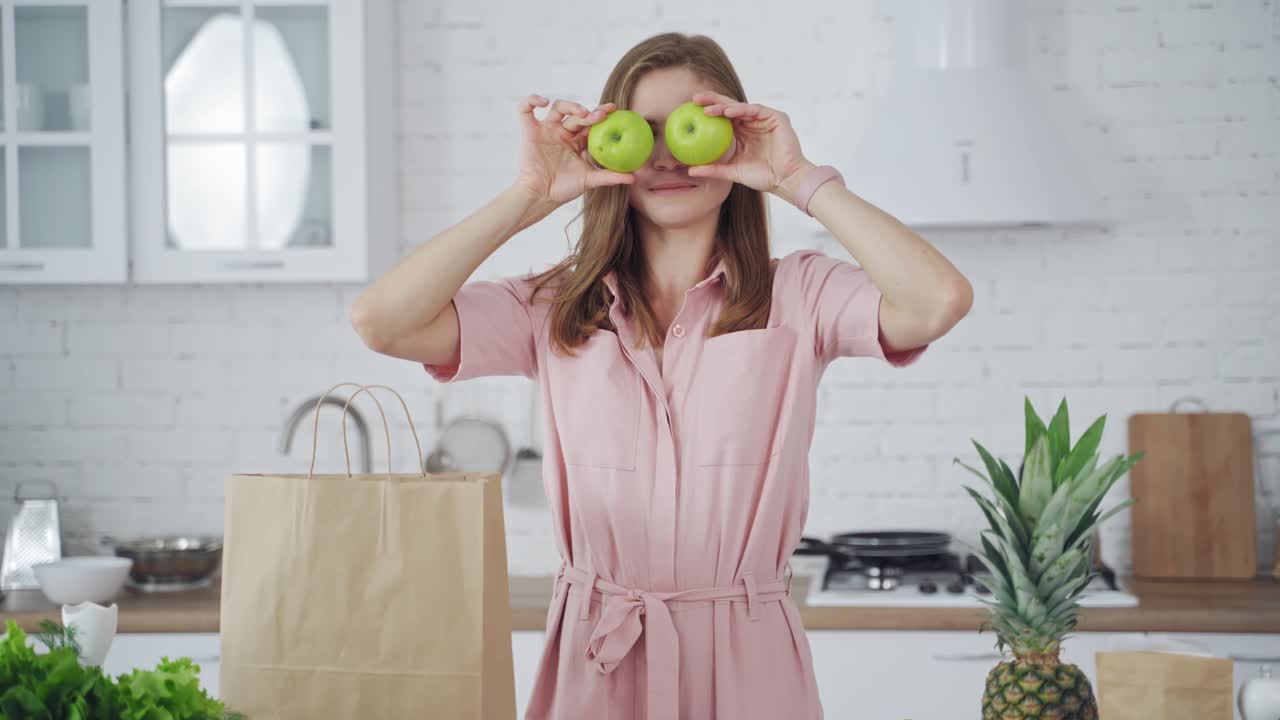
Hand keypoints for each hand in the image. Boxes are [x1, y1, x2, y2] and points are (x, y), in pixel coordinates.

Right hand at [512, 95, 635, 206]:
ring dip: (571, 106)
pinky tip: (543, 102)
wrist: (540, 196)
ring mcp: (547, 130)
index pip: (591, 123)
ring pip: (558, 107)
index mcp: (577, 142)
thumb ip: (610, 176)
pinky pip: (526, 109)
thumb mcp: (590, 181)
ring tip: (582, 114)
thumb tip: (634, 178)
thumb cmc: (563, 189)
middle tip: (602, 115)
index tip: (614, 110)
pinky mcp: (529, 131)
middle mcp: (563, 133)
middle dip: (591, 113)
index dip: (602, 115)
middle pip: (577, 114)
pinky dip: (532, 100)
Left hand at [685, 91, 814, 201]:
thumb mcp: (733, 172)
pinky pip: (756, 110)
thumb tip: (690, 171)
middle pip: (729, 108)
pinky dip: (742, 110)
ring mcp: (764, 119)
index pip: (722, 118)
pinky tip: (728, 112)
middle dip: (712, 101)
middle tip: (694, 99)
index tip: (689, 110)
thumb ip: (713, 169)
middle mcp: (752, 123)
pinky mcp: (776, 118)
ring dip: (723, 106)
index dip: (707, 112)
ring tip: (708, 110)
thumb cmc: (762, 177)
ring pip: (740, 107)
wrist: (785, 180)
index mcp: (742, 133)